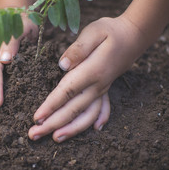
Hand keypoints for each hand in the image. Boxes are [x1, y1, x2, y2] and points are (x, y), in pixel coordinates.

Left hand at [28, 15, 145, 142]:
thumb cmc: (110, 31)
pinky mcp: (105, 89)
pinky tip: (94, 130)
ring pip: (87, 115)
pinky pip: (102, 109)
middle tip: (34, 135)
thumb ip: (79, 48)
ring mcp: (103, 89)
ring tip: (55, 138)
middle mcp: (98, 85)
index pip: (67, 92)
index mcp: (92, 70)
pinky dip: (97, 120)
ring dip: (71, 129)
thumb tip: (63, 65)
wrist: (134, 35)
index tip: (37, 118)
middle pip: (73, 109)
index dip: (51, 106)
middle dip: (53, 124)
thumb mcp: (94, 31)